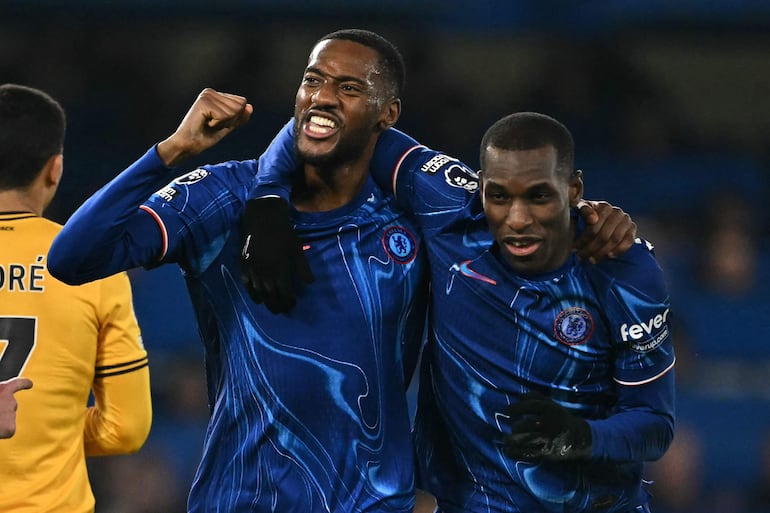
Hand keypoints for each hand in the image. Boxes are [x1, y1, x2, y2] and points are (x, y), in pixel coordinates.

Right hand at [0, 377, 32, 438]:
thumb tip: (3, 406)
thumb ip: (1, 398)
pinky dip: (0, 433)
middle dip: (2, 410)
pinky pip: (7, 431)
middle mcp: (11, 400)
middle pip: (10, 406)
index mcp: (3, 389)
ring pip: (6, 419)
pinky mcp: (11, 428)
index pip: (17, 384)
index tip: (30, 384)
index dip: (24, 383)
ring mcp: (12, 414)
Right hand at [157, 88, 252, 166]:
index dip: (235, 118)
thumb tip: (250, 107)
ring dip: (223, 123)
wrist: (187, 145)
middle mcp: (210, 92)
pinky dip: (218, 125)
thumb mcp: (227, 126)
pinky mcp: (203, 103)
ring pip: (233, 111)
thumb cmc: (204, 136)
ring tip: (208, 124)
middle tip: (213, 125)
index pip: (241, 102)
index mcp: (216, 95)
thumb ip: (239, 117)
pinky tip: (205, 124)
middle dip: (230, 121)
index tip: (218, 123)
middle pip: (239, 106)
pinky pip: (224, 116)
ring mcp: (206, 96)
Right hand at [240, 197, 313, 313]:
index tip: (292, 305)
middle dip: (278, 305)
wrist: (263, 219)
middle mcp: (266, 272)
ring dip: (266, 302)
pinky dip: (252, 294)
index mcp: (281, 268)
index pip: (285, 293)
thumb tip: (310, 283)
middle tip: (282, 310)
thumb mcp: (297, 249)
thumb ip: (303, 267)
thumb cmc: (284, 233)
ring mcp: (254, 269)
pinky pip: (247, 284)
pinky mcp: (244, 265)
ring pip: (259, 293)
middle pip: (272, 296)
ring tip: (272, 308)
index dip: (288, 302)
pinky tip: (258, 299)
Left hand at [502, 393, 590, 460]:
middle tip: (513, 427)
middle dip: (515, 427)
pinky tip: (507, 449)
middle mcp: (548, 424)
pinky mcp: (545, 453)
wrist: (577, 438)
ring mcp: (547, 440)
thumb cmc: (559, 418)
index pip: (529, 407)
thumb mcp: (550, 404)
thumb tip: (518, 397)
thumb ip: (534, 397)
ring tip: (506, 439)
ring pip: (523, 440)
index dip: (515, 409)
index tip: (507, 411)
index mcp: (550, 410)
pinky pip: (526, 453)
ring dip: (511, 440)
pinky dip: (514, 452)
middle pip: (524, 425)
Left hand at [574, 199, 636, 262]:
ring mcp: (626, 220)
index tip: (574, 249)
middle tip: (581, 257)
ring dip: (602, 252)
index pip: (594, 227)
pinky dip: (619, 250)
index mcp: (603, 207)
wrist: (599, 217)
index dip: (583, 240)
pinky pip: (628, 242)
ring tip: (591, 260)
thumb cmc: (586, 214)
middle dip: (591, 249)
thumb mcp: (580, 209)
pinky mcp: (632, 228)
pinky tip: (609, 256)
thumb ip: (583, 210)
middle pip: (604, 236)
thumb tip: (593, 220)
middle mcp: (617, 212)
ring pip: (615, 240)